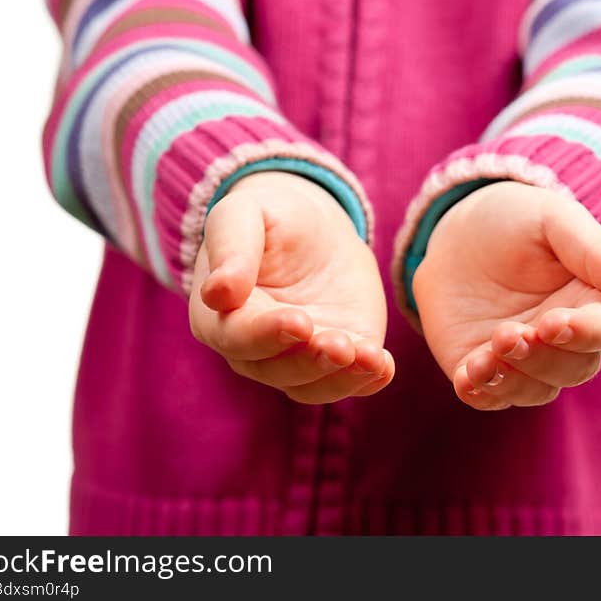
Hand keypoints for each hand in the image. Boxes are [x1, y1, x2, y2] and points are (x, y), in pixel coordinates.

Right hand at [189, 172, 393, 403]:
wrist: (317, 230)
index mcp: (219, 318)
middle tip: (340, 344)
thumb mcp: (244, 214)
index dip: (266, 334)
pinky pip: (349, 383)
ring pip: (313, 386)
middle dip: (311, 361)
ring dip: (341, 377)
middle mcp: (253, 351)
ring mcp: (297, 361)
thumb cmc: (270, 218)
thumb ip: (230, 249)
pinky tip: (383, 366)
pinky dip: (367, 380)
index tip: (298, 322)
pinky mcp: (338, 361)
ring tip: (368, 356)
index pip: (237, 337)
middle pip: (277, 370)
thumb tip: (218, 293)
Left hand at [413, 181, 600, 410]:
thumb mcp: (556, 222)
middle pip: (573, 368)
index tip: (554, 324)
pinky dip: (481, 393)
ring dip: (512, 381)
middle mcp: (565, 341)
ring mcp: (525, 361)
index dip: (583, 333)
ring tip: (482, 360)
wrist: (454, 232)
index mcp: (594, 303)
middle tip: (508, 334)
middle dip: (542, 358)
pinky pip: (489, 396)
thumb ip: (599, 254)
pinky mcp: (484, 370)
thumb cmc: (517, 222)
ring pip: (535, 390)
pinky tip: (467, 379)